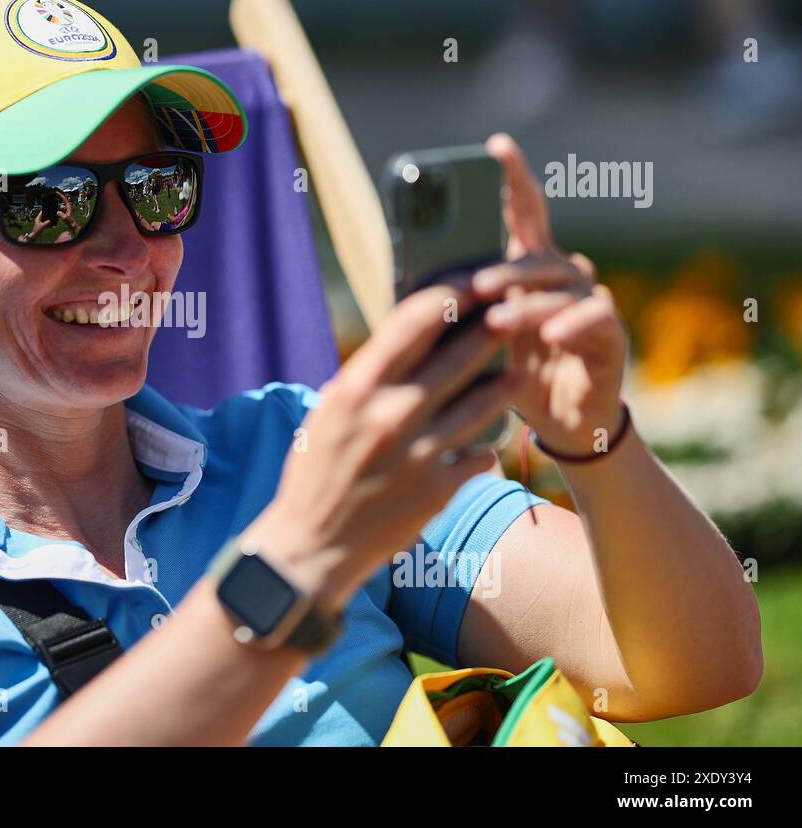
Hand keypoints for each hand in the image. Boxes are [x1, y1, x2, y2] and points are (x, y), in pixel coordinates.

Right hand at [249, 280, 522, 612]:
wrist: (311, 547)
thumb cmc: (314, 472)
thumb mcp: (327, 413)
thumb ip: (367, 377)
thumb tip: (405, 338)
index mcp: (357, 388)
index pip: (415, 320)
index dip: (451, 293)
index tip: (472, 281)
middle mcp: (392, 415)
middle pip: (461, 355)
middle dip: (492, 329)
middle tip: (513, 313)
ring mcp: (420, 453)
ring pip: (484, 403)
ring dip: (504, 383)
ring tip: (517, 371)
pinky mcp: (440, 490)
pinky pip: (479, 454)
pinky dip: (483, 445)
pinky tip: (486, 440)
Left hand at [472, 134, 627, 455]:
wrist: (562, 423)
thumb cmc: (515, 373)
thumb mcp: (480, 338)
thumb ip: (462, 307)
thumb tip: (411, 286)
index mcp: (531, 270)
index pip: (525, 214)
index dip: (513, 179)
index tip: (496, 147)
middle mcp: (564, 278)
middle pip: (538, 256)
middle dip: (505, 269)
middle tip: (475, 285)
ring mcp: (589, 303)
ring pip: (561, 288)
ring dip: (526, 303)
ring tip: (498, 320)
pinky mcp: (610, 336)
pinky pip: (594, 320)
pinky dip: (570, 325)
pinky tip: (550, 336)